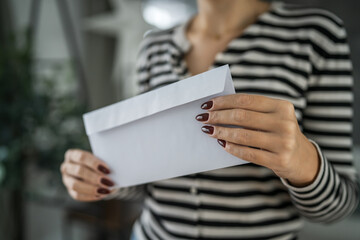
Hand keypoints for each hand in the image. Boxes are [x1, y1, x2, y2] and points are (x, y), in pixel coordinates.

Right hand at [60, 149, 114, 200]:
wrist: (94, 172)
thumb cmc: (98, 163)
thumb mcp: (100, 160)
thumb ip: (104, 163)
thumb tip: (113, 173)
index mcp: (72, 154)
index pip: (82, 157)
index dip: (94, 163)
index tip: (107, 170)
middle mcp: (66, 166)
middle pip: (78, 171)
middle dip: (94, 177)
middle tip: (108, 182)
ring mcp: (66, 179)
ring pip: (76, 185)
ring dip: (92, 188)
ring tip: (106, 190)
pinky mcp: (70, 191)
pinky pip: (78, 195)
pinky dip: (90, 196)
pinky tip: (101, 195)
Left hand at [196, 94, 319, 186]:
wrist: (301, 158)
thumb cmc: (278, 132)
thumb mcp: (273, 117)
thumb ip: (252, 111)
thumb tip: (217, 108)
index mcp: (282, 106)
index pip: (246, 100)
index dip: (224, 102)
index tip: (207, 105)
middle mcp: (284, 122)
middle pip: (242, 117)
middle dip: (218, 116)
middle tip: (203, 118)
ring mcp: (283, 142)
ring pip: (242, 135)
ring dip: (221, 132)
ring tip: (209, 131)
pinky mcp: (279, 160)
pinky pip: (248, 153)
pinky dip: (232, 148)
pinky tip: (222, 144)